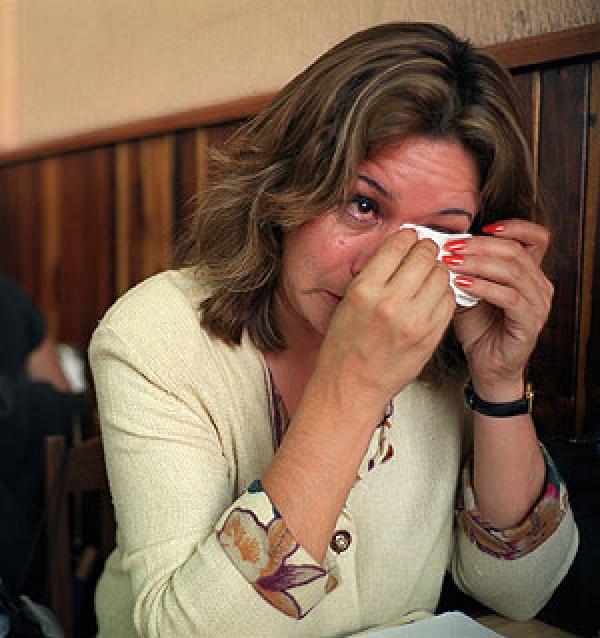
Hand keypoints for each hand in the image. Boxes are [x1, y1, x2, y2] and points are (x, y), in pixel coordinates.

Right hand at [316, 229, 455, 409]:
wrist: (351, 385)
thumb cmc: (345, 346)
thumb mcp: (349, 302)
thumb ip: (375, 275)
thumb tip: (401, 249)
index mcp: (364, 290)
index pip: (398, 245)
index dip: (408, 237)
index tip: (411, 237)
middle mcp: (390, 304)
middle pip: (425, 257)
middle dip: (427, 250)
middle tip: (425, 252)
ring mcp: (414, 322)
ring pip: (441, 276)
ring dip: (438, 271)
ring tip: (429, 275)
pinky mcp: (430, 337)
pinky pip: (448, 301)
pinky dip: (444, 293)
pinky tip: (433, 296)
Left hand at [445, 219, 552, 397]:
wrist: (486, 365)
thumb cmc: (478, 329)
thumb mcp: (469, 292)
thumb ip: (465, 270)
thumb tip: (442, 247)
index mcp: (529, 274)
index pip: (536, 238)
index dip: (515, 227)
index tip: (484, 226)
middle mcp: (539, 286)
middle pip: (515, 251)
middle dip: (479, 246)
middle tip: (451, 247)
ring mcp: (538, 304)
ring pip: (512, 271)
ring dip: (477, 263)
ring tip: (451, 262)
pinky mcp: (529, 322)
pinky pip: (508, 297)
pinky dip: (483, 287)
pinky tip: (462, 283)